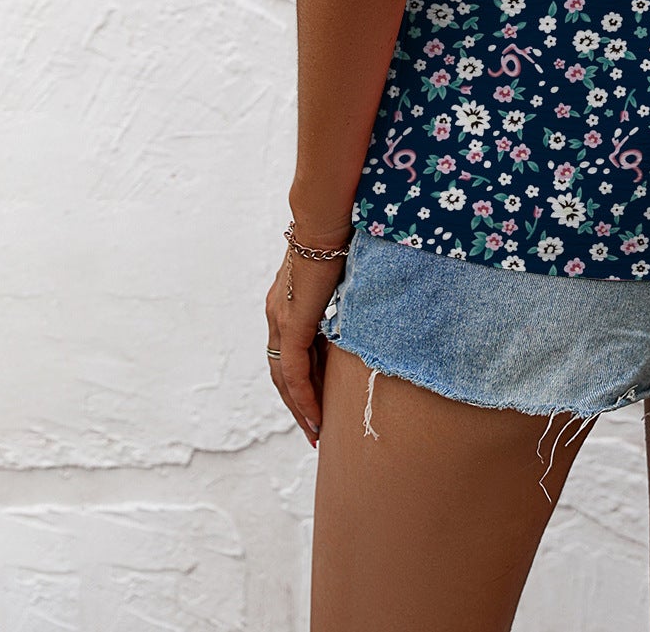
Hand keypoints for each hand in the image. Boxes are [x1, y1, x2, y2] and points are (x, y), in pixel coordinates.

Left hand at [264, 232, 349, 449]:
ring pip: (285, 377)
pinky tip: (314, 416)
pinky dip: (302, 396)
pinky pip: (293, 371)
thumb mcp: (346, 274)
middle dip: (298, 403)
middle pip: (283, 370)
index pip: (292, 350)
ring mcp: (281, 318)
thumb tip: (371, 301)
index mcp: (288, 300)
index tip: (318, 401)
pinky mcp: (291, 323)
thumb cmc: (342, 235)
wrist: (329, 217)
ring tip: (316, 432)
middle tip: (315, 429)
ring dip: (300, 406)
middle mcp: (277, 312)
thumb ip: (349, 294)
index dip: (304, 378)